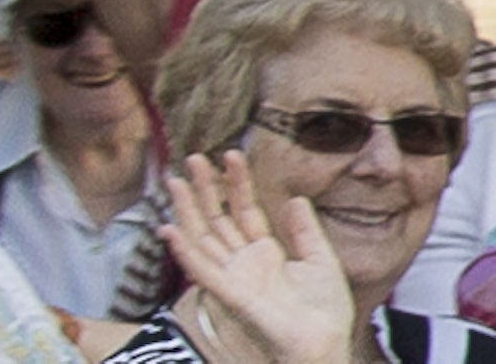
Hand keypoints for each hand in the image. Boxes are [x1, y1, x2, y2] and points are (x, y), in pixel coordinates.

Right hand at [159, 150, 353, 363]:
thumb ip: (304, 229)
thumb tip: (296, 198)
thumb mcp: (320, 258)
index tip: (231, 155)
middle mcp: (244, 261)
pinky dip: (183, 252)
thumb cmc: (326, 307)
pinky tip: (169, 229)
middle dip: (205, 189)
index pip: (244, 210)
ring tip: (175, 180)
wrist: (326, 339)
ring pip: (203, 237)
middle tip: (194, 158)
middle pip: (217, 218)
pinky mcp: (230, 293)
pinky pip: (202, 270)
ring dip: (187, 210)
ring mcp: (233, 277)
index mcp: (265, 252)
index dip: (236, 184)